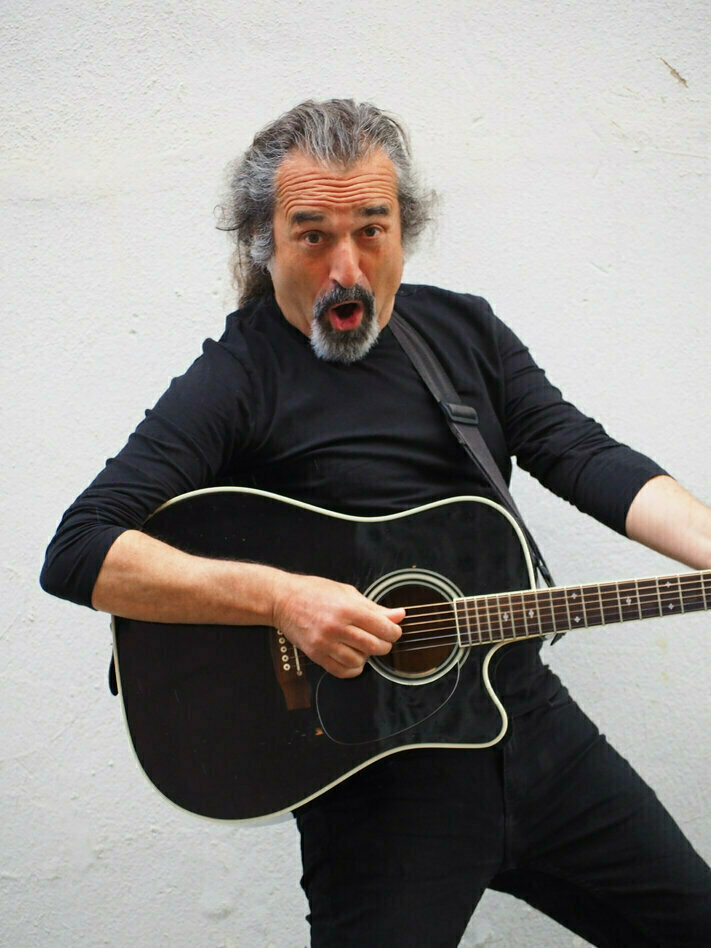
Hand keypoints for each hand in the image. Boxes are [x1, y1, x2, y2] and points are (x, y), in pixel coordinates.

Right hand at [270, 572, 403, 677]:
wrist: (282, 600)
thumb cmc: (315, 592)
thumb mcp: (347, 593)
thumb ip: (374, 607)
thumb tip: (399, 615)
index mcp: (347, 608)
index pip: (383, 628)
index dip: (394, 632)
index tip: (393, 630)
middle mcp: (336, 627)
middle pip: (374, 646)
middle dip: (384, 644)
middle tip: (381, 639)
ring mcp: (324, 643)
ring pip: (359, 661)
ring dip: (367, 656)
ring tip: (363, 646)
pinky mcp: (315, 655)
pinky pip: (341, 671)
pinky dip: (353, 668)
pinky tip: (354, 658)